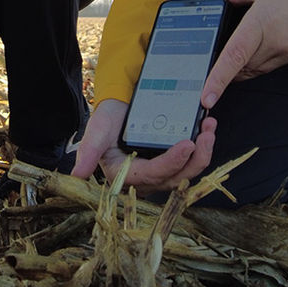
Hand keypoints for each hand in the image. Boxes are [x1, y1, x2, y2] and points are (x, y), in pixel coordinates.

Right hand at [70, 98, 216, 192]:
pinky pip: (190, 161)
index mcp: (126, 176)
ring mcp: (161, 171)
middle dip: (196, 158)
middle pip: (176, 177)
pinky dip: (201, 147)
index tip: (187, 144)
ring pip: (187, 171)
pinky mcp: (172, 161)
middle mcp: (146, 179)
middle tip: (207, 134)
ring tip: (210, 128)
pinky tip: (208, 128)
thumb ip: (87, 152)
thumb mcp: (96, 132)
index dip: (172, 162)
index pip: (153, 174)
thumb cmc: (106, 119)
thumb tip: (77, 176)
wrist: (118, 107)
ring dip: (203, 153)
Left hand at [202, 0, 287, 107]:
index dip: (217, 80)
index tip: (206, 97)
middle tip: (214, 61)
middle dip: (227, 69)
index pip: (234, 57)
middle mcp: (276, 43)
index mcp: (262, 22)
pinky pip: (273, 66)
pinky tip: (259, 48)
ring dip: (244, 67)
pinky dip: (260, 62)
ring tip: (235, 54)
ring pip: (257, 70)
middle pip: (243, 69)